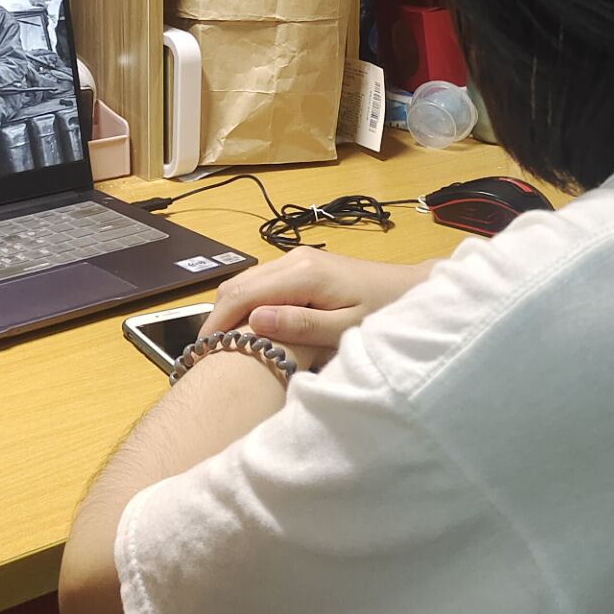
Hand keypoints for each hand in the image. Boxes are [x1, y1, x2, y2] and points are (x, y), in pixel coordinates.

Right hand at [202, 251, 432, 369]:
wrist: (409, 289)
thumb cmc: (383, 314)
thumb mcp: (345, 328)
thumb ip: (300, 325)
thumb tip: (254, 321)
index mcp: (303, 274)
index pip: (242, 295)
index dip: (218, 323)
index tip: (204, 353)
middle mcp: (293, 259)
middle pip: (237, 285)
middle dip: (218, 318)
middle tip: (209, 355)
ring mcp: (296, 259)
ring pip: (246, 282)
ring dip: (231, 311)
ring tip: (225, 346)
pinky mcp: (301, 265)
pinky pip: (261, 283)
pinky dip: (247, 304)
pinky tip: (249, 329)